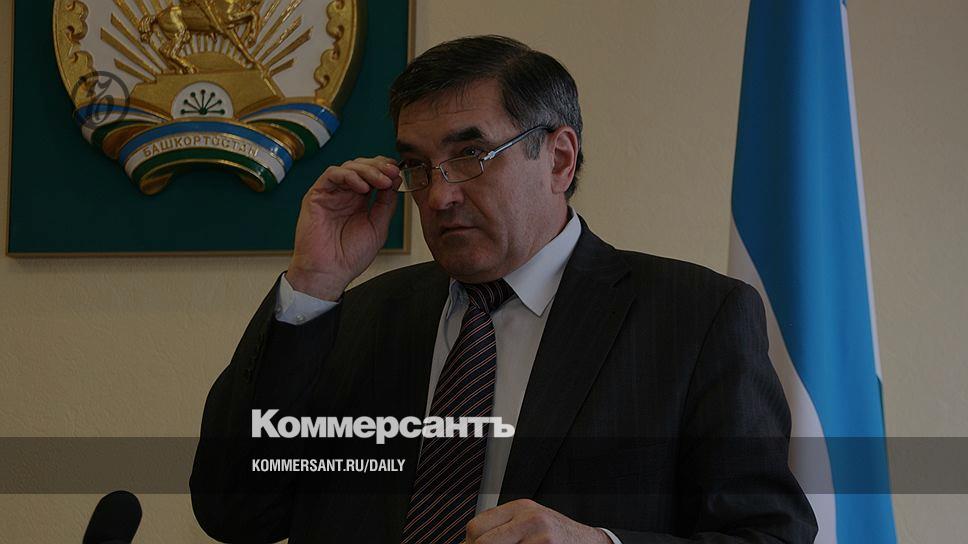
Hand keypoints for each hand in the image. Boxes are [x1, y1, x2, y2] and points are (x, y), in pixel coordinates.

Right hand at [286, 156, 400, 300]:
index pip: (373, 175)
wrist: (330, 272)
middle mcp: (345, 195)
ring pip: (349, 167)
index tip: (399, 173)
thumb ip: (386, 203)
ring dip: (368, 170)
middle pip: (362, 166)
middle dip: (379, 166)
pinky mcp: (317, 195)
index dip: (386, 170)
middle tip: (392, 173)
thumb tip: (396, 180)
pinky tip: (362, 187)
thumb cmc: (350, 256)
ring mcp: (331, 194)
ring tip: (382, 181)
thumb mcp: (378, 226)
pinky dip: (349, 176)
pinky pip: (332, 175)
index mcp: (359, 201)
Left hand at [464, 499, 611, 543]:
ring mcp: (539, 535)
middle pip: (483, 541)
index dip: (470, 543)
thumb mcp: (530, 524)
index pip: (476, 526)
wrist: (590, 542)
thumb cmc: (558, 536)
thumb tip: (470, 542)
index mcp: (520, 508)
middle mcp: (528, 518)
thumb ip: (504, 529)